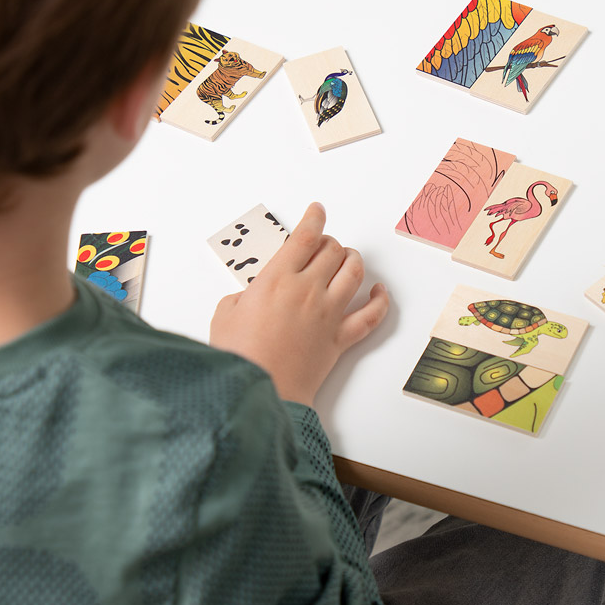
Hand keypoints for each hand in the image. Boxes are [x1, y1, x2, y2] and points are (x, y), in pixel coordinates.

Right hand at [210, 203, 388, 406]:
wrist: (260, 392)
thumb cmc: (239, 357)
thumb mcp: (224, 316)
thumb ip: (239, 298)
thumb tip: (247, 298)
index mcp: (276, 280)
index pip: (304, 237)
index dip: (313, 219)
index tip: (317, 212)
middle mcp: (307, 290)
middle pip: (331, 251)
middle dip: (329, 242)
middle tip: (322, 245)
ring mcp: (327, 313)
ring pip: (353, 273)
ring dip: (352, 260)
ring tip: (348, 258)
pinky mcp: (339, 339)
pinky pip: (370, 316)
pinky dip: (379, 301)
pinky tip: (379, 293)